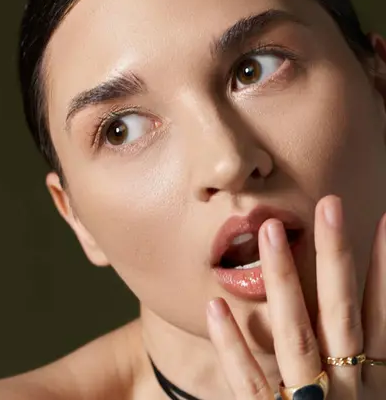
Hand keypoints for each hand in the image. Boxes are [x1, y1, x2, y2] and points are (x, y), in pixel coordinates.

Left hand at [206, 195, 385, 398]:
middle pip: (341, 313)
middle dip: (335, 256)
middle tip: (329, 203)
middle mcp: (345, 388)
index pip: (377, 315)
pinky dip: (233, 346)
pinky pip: (250, 384)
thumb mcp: (360, 398)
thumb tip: (358, 305)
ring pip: (296, 336)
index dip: (382, 268)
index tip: (381, 220)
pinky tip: (216, 306)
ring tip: (270, 230)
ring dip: (283, 280)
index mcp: (369, 381)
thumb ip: (355, 361)